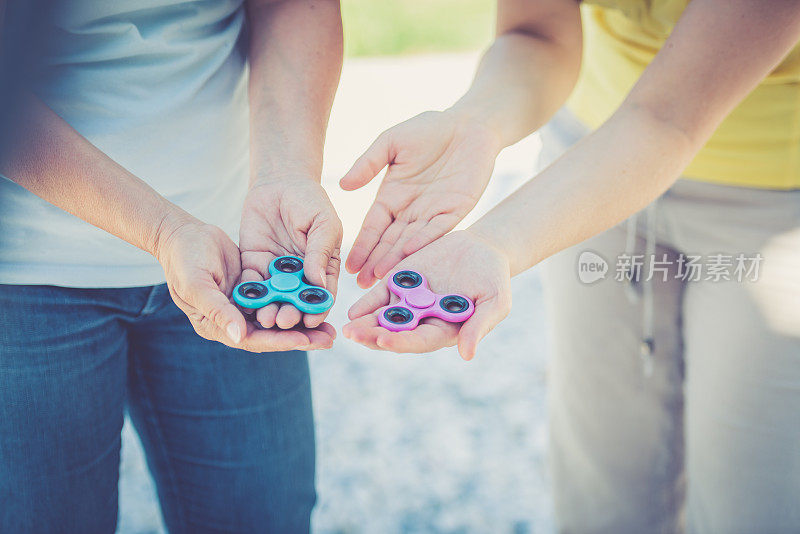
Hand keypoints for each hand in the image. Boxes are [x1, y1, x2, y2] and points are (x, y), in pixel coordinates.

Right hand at [155, 216, 334, 351]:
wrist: (181, 233)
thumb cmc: (182, 259)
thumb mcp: (196, 283)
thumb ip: (218, 310)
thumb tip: (240, 336)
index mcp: (217, 326)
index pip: (254, 339)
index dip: (281, 341)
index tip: (306, 340)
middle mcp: (233, 320)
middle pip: (272, 334)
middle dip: (301, 337)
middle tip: (329, 339)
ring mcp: (244, 304)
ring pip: (278, 317)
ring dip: (302, 320)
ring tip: (330, 326)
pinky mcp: (253, 287)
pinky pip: (278, 297)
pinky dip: (296, 300)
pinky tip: (317, 299)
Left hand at [239, 178, 342, 329]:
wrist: (280, 182)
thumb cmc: (309, 200)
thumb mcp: (323, 223)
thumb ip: (320, 251)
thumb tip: (318, 283)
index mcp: (323, 268)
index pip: (322, 294)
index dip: (318, 309)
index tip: (312, 321)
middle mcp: (301, 276)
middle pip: (297, 301)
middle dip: (291, 313)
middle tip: (284, 321)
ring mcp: (277, 273)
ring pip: (274, 297)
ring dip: (271, 309)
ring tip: (266, 318)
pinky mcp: (254, 265)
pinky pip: (252, 283)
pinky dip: (249, 295)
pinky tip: (246, 304)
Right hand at [341, 110, 501, 287]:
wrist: (469, 124)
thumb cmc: (429, 129)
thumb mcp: (391, 142)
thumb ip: (368, 163)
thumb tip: (343, 186)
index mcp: (391, 196)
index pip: (373, 227)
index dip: (362, 246)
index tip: (349, 266)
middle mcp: (410, 211)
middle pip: (389, 242)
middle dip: (375, 263)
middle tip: (362, 286)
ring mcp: (432, 213)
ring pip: (410, 242)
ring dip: (396, 260)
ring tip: (382, 279)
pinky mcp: (455, 211)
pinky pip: (437, 230)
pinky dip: (424, 242)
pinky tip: (411, 254)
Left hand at [342, 230, 511, 360]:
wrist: (483, 249)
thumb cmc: (494, 280)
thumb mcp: (494, 302)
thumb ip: (479, 326)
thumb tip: (467, 355)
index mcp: (443, 330)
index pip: (420, 340)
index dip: (402, 341)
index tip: (384, 340)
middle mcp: (422, 321)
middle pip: (395, 333)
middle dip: (373, 336)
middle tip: (354, 336)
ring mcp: (409, 302)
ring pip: (383, 317)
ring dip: (365, 324)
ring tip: (348, 328)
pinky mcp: (400, 283)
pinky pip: (380, 296)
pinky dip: (367, 303)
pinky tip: (353, 310)